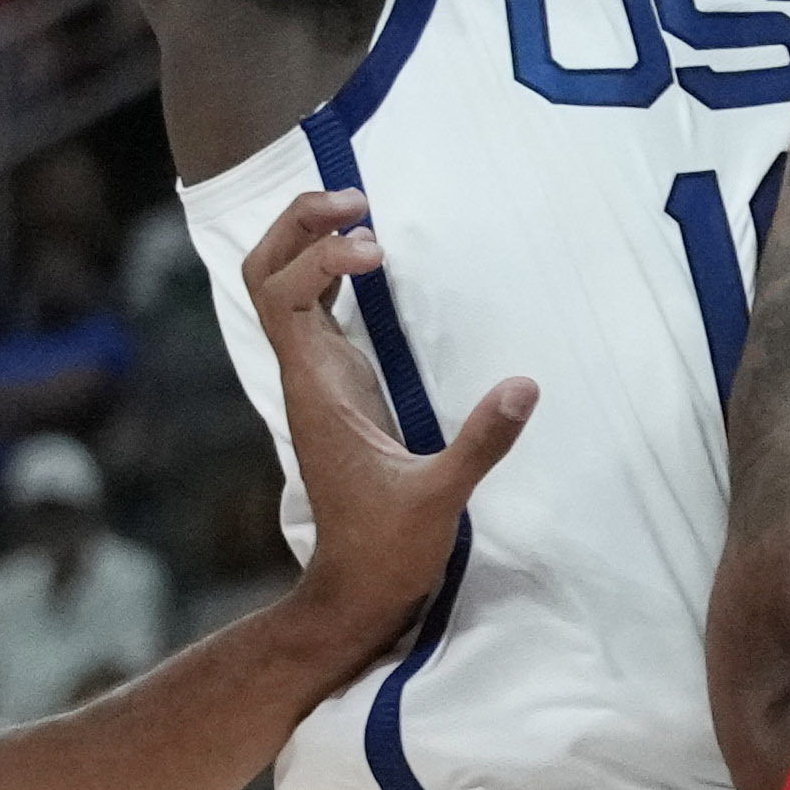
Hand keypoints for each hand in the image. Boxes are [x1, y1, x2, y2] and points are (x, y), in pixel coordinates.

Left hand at [238, 190, 532, 673]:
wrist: (354, 591)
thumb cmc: (386, 549)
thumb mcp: (438, 497)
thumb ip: (480, 442)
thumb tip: (526, 385)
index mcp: (317, 388)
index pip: (286, 295)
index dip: (322, 257)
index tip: (379, 251)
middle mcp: (306, 373)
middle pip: (264, 274)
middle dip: (296, 226)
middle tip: (355, 199)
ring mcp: (317, 377)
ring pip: (281, 286)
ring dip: (308, 240)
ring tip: (362, 209)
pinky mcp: (336, 386)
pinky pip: (313, 309)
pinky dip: (330, 272)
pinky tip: (371, 259)